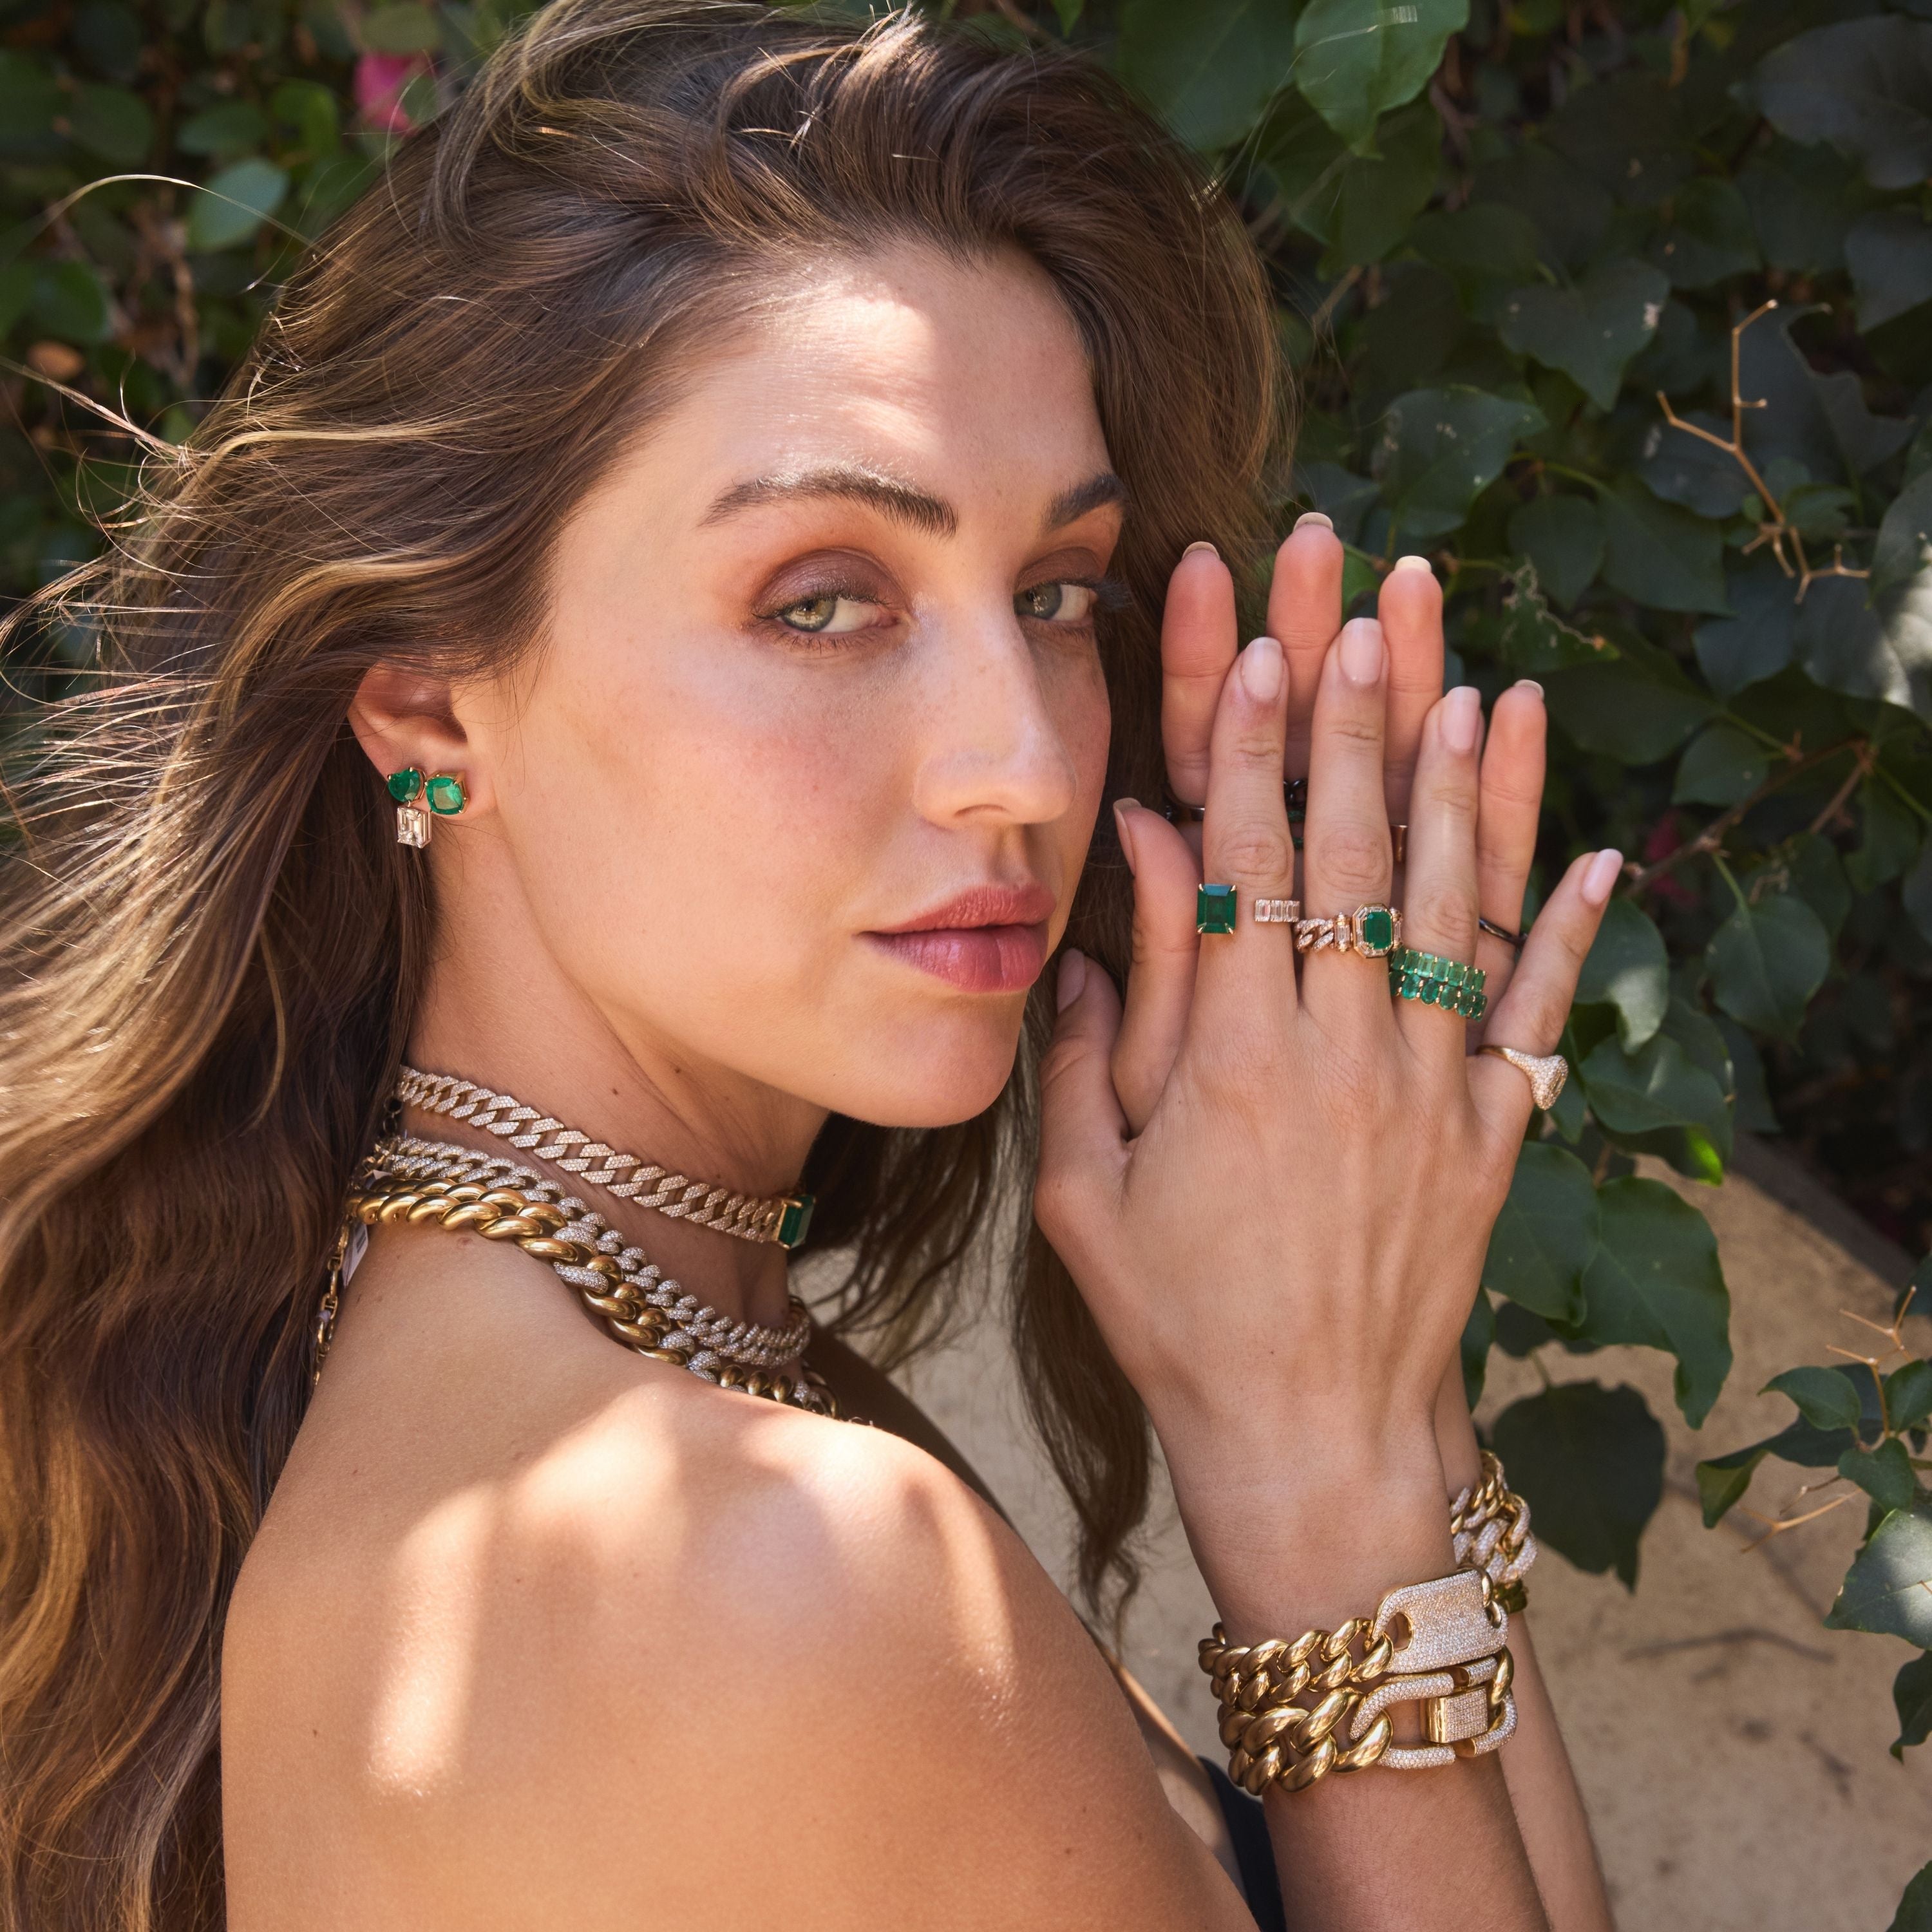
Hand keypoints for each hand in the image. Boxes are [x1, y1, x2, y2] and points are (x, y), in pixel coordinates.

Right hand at [1034, 522, 1618, 1624]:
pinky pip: (1537, 1018)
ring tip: (1473, 677)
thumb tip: (1104, 906)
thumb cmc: (1174, 1319)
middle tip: (1368, 601)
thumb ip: (1093, 1042)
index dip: (1244, 741)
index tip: (1257, 639)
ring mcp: (1425, 1092)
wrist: (1308, 1439)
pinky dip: (1570, 932)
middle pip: (1353, 852)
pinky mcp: (1489, 1140)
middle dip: (1356, 715)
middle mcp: (1336, 1052)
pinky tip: (1600, 850)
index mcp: (1224, 1060)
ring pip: (1451, 909)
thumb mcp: (1085, 1191)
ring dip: (1463, 786)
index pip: (1239, 861)